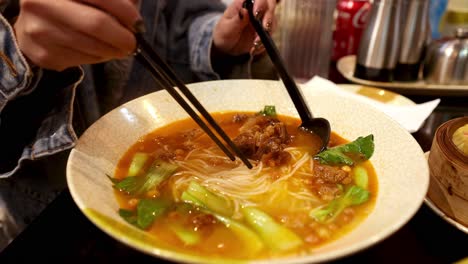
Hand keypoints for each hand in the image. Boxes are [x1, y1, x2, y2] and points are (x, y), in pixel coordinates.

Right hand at [13, 0, 140, 70]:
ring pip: (93, 46)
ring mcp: (40, 30)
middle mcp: (42, 4)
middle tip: (132, 42)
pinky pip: (84, 60)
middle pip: (97, 24)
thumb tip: (135, 17)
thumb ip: (115, 0)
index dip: (125, 11)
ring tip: (117, 46)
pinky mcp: (44, 55)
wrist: (34, 24)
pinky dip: (99, 57)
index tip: (137, 23)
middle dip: (123, 36)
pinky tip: (97, 50)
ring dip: (113, 49)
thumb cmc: (70, 6)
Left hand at [213, 0, 277, 55]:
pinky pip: (270, 35)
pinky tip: (254, 48)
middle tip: (264, 29)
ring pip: (273, 21)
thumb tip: (244, 11)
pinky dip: (264, 43)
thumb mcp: (226, 28)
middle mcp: (256, 9)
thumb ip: (236, 20)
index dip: (260, 3)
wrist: (227, 47)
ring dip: (266, 33)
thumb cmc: (224, 33)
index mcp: (245, 3)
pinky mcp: (265, 30)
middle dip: (269, 17)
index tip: (256, 15)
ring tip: (255, 44)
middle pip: (270, 6)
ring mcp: (262, 19)